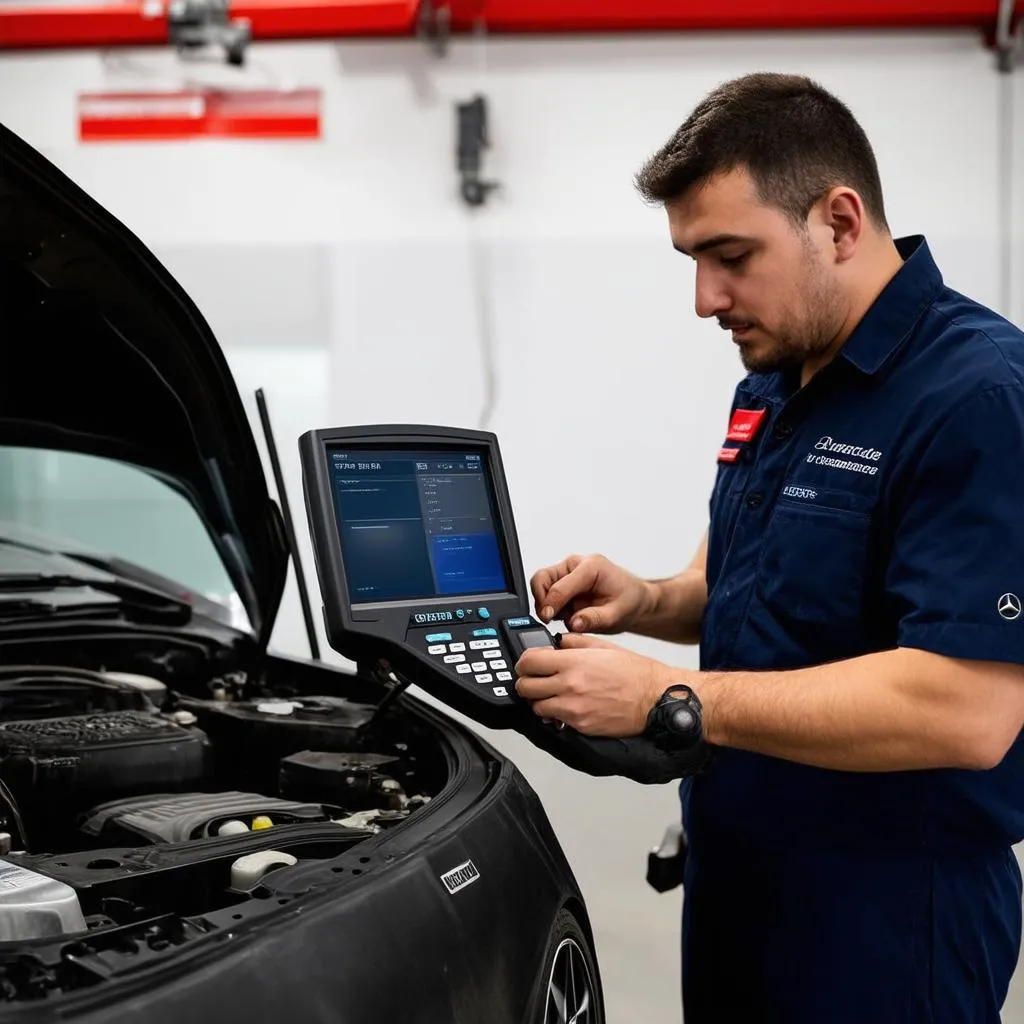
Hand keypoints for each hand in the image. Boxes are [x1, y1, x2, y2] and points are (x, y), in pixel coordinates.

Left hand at [515, 633, 675, 736]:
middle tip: (535, 680)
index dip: (523, 662)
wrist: (654, 698)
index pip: (528, 662)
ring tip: (551, 694)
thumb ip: (574, 642)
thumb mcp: (602, 646)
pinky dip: (555, 715)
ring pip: (536, 706)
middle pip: (525, 687)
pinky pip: (554, 721)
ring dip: (539, 700)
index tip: (527, 664)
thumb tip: (555, 643)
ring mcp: (573, 708)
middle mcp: (570, 685)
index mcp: (573, 662)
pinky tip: (566, 707)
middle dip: (527, 682)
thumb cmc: (634, 673)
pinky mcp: (580, 726)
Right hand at [530, 553, 654, 633]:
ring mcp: (568, 571)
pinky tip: (567, 614)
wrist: (634, 599)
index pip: (559, 585)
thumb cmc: (629, 601)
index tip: (547, 618)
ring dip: (546, 604)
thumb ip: (594, 619)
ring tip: (564, 618)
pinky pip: (547, 592)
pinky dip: (551, 606)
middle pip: (542, 578)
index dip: (550, 604)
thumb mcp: (616, 615)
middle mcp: (576, 565)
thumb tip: (574, 623)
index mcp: (591, 567)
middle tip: (548, 618)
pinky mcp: (564, 580)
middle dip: (541, 600)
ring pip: (541, 584)